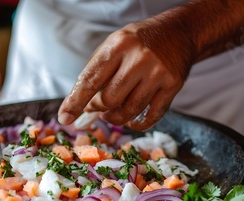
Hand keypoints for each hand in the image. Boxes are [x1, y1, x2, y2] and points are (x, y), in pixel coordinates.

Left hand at [58, 19, 191, 130]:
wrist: (178, 33)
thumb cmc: (138, 42)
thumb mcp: (113, 45)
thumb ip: (96, 73)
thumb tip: (79, 108)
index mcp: (118, 45)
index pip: (90, 80)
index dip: (75, 102)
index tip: (65, 118)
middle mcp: (138, 59)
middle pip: (109, 99)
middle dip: (98, 108)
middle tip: (97, 107)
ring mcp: (157, 73)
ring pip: (129, 111)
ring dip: (116, 118)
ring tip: (113, 113)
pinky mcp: (172, 86)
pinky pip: (151, 116)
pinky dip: (138, 124)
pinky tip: (132, 120)